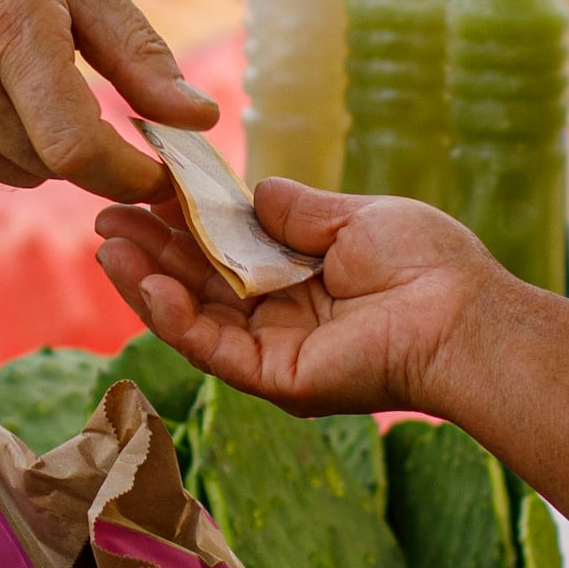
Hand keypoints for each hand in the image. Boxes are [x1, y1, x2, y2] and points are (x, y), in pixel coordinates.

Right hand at [0, 0, 214, 196]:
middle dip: (92, 147)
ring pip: (15, 170)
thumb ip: (138, 51)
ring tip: (24, 69)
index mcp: (5, 25)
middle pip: (51, 163)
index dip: (130, 175)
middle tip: (99, 98)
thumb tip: (200, 119)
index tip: (163, 173)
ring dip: (42, 144)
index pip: (77, 147)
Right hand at [94, 182, 510, 421]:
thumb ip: (295, 210)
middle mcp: (281, 320)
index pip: (223, 251)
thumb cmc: (427, 264)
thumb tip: (251, 189)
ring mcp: (275, 353)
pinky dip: (175, 318)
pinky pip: (213, 348)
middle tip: (104, 217)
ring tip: (108, 245)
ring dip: (146, 284)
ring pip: (193, 320)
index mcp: (300, 280)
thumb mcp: (353, 219)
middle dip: (149, 252)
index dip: (180, 222)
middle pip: (198, 286)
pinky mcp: (277, 380)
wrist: (465, 315)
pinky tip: (148, 283)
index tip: (142, 187)